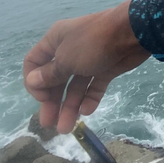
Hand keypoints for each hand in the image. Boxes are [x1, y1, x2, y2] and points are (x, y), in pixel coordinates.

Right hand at [23, 0, 150, 133]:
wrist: (131, 33)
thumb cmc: (92, 42)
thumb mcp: (66, 59)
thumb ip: (50, 74)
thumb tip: (32, 82)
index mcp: (54, 42)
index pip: (35, 63)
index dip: (33, 82)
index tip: (41, 98)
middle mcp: (69, 51)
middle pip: (55, 80)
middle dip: (51, 102)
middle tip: (49, 124)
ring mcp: (88, 61)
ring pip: (75, 87)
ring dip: (69, 107)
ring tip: (66, 129)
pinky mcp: (106, 69)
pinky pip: (94, 87)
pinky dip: (89, 99)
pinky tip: (86, 112)